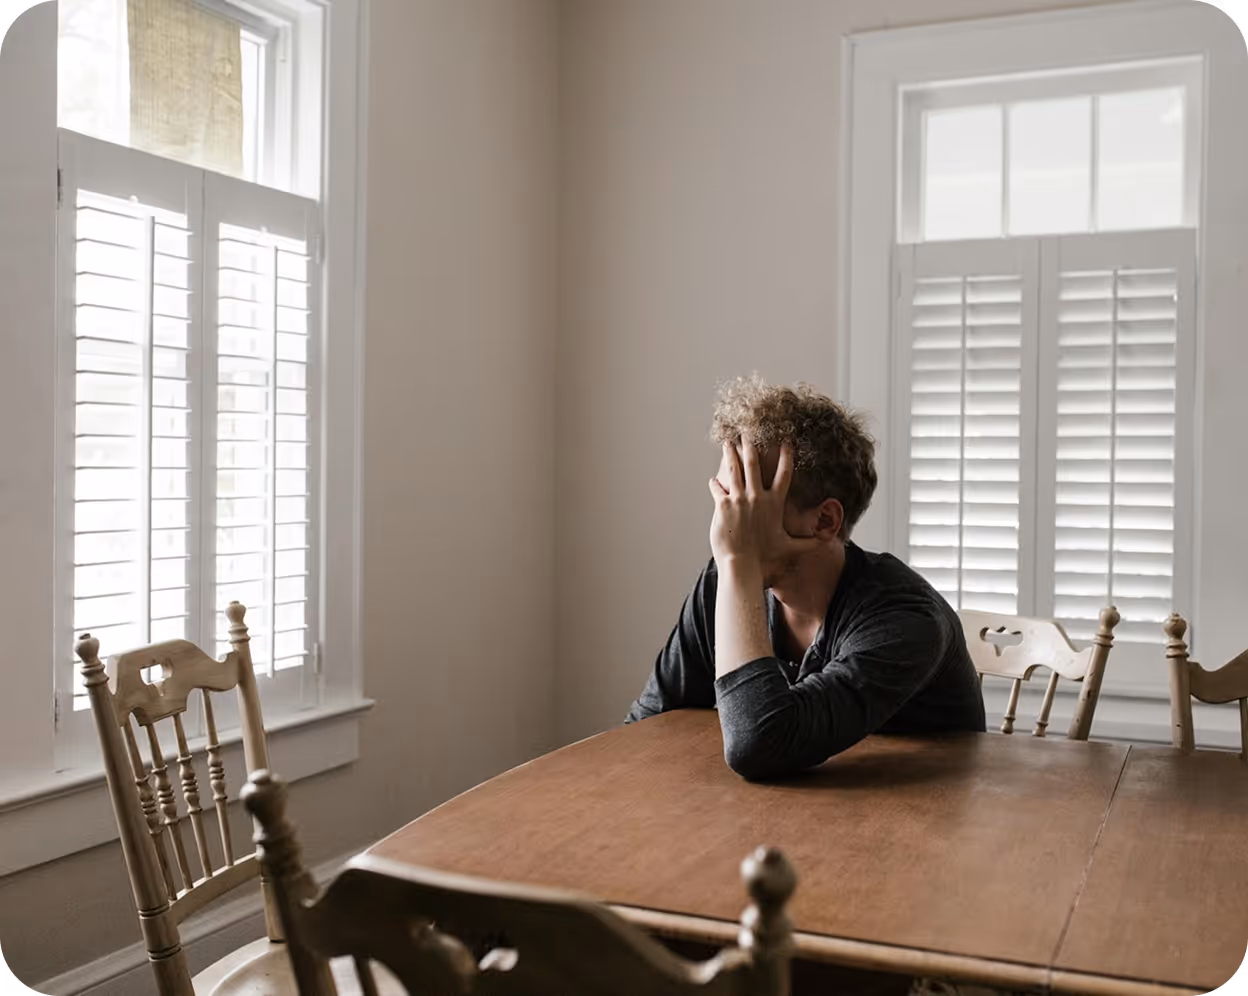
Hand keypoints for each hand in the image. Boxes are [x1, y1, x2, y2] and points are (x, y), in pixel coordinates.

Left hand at [707, 439, 817, 570]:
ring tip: (728, 442)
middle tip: (748, 431)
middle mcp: (757, 497)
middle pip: (754, 463)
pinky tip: (713, 480)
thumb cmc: (764, 556)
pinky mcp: (723, 504)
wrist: (742, 563)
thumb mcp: (789, 547)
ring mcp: (739, 499)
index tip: (786, 441)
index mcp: (774, 503)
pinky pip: (717, 487)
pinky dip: (715, 483)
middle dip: (751, 445)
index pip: (784, 473)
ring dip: (730, 454)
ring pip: (734, 469)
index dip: (786, 456)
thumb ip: (808, 543)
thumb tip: (827, 543)